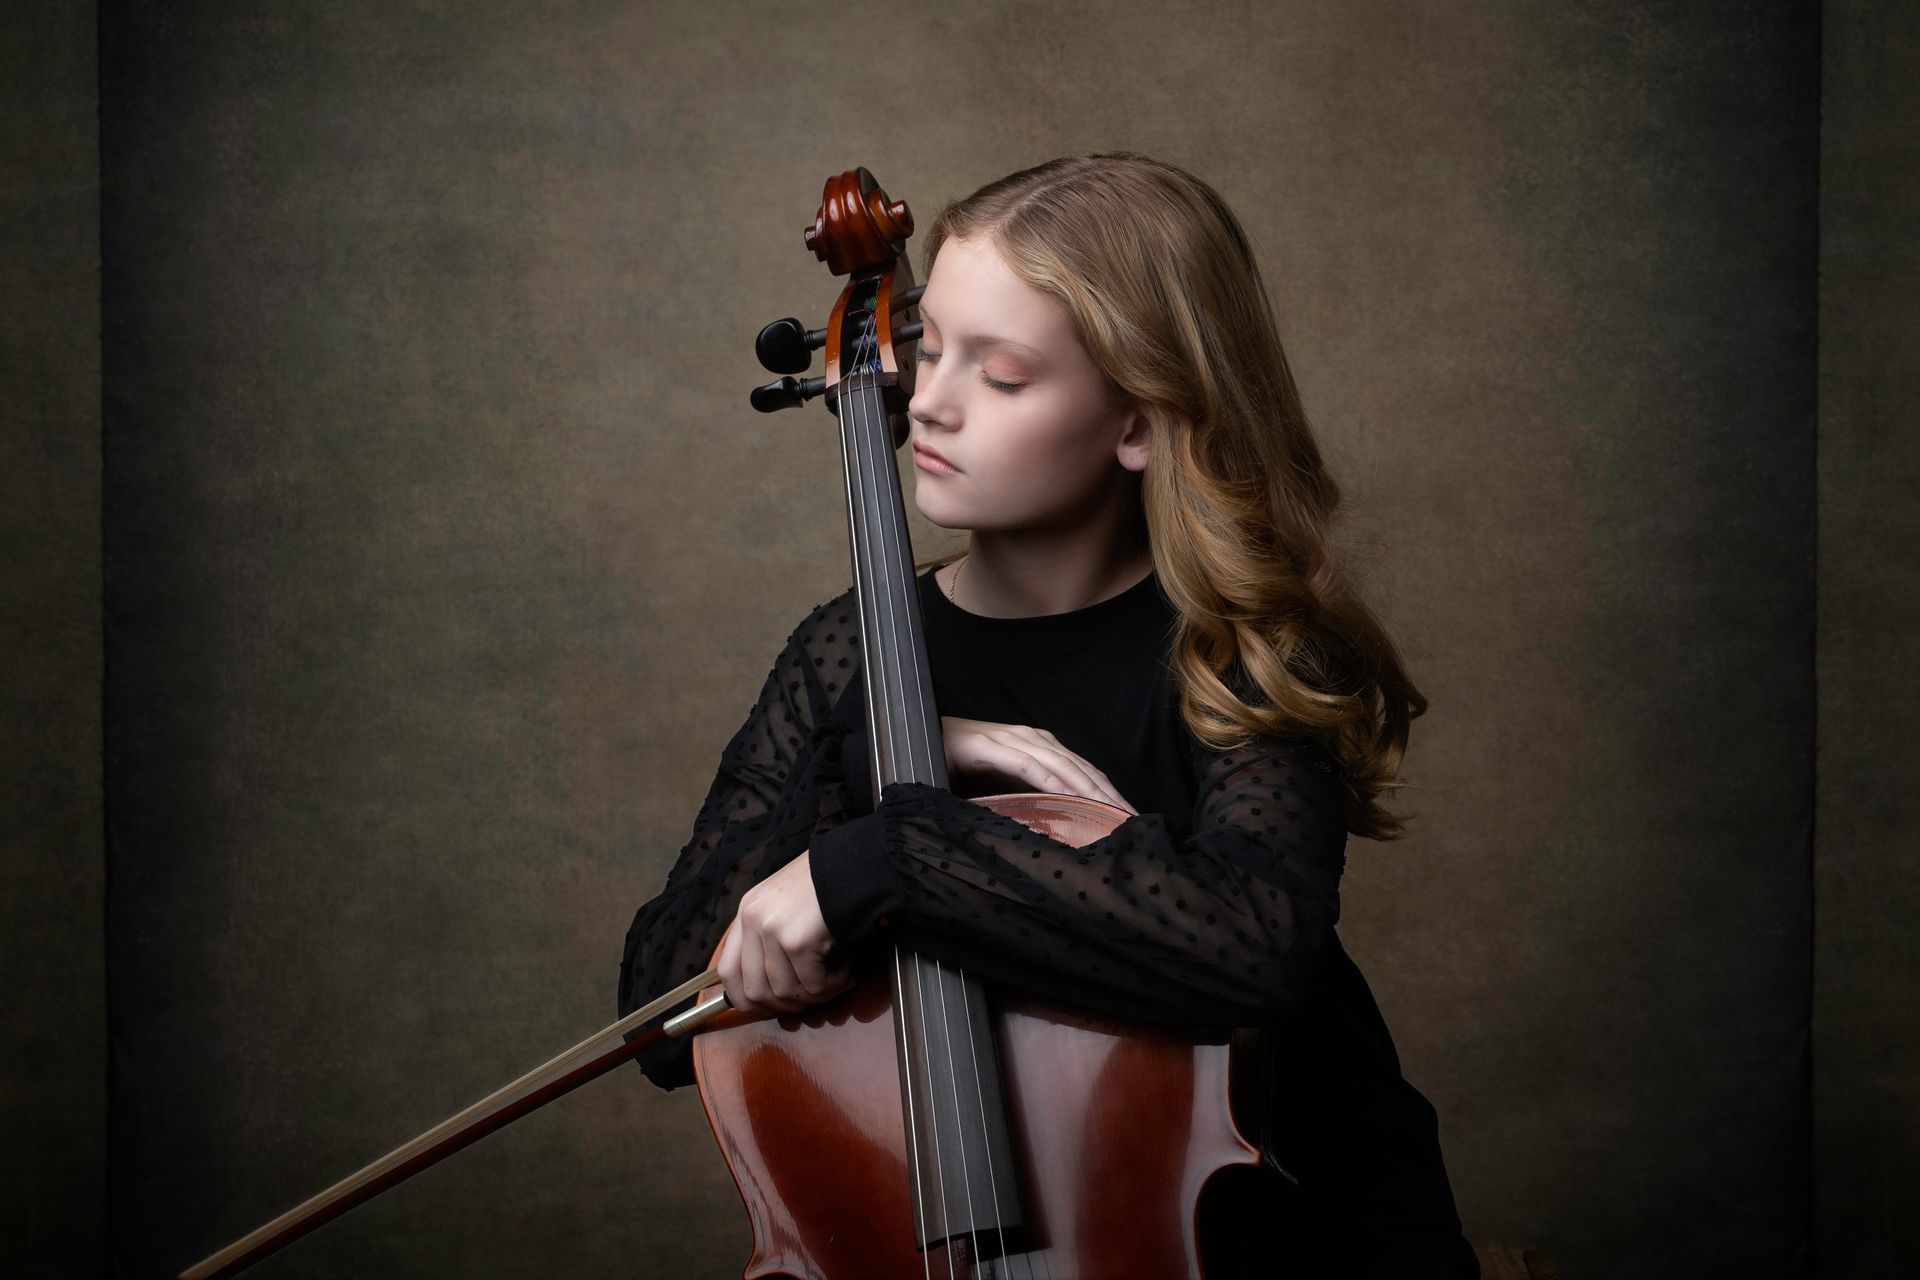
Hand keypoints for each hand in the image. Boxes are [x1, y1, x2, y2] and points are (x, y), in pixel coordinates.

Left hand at [717, 851, 852, 1015]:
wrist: (857, 863)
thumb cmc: (827, 884)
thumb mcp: (784, 904)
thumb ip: (769, 938)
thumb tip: (769, 990)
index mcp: (747, 912)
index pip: (726, 972)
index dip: (746, 999)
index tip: (771, 1006)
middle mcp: (753, 921)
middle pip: (754, 991)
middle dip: (786, 1004)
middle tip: (812, 995)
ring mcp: (773, 931)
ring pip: (786, 992)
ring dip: (816, 994)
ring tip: (836, 976)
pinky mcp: (799, 941)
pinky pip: (814, 986)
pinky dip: (834, 985)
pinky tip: (846, 967)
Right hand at [940, 716, 1138, 814]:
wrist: (922, 739)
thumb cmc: (962, 764)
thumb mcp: (1005, 783)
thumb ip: (1029, 796)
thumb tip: (1056, 824)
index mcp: (1039, 746)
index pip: (1083, 770)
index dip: (1108, 791)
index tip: (1129, 816)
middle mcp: (1032, 738)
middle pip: (1081, 767)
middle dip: (1109, 794)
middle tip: (1132, 819)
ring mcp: (1011, 739)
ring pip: (1061, 765)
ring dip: (1088, 789)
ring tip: (1110, 811)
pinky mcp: (989, 746)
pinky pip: (1026, 765)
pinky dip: (1048, 781)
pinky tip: (1066, 796)